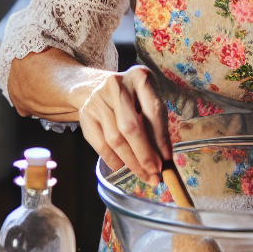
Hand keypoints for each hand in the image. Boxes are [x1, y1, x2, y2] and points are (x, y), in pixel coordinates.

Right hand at [77, 65, 170, 183]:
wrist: (95, 86)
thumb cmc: (131, 95)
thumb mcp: (148, 99)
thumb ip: (157, 123)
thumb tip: (165, 156)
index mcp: (139, 77)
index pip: (153, 110)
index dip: (160, 138)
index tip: (166, 159)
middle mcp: (117, 85)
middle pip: (131, 127)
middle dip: (144, 154)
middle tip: (154, 173)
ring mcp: (98, 100)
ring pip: (115, 139)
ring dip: (130, 161)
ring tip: (143, 174)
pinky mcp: (86, 114)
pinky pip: (100, 144)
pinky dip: (112, 159)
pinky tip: (122, 167)